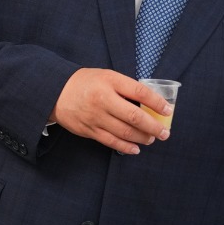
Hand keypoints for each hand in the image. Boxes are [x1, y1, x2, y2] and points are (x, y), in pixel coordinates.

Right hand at [50, 68, 169, 154]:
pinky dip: (126, 146)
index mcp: (109, 82)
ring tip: (151, 139)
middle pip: (134, 117)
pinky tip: (136, 148)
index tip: (168, 110)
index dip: (156, 103)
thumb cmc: (86, 83)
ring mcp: (95, 117)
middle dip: (154, 127)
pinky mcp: (88, 130)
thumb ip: (126, 87)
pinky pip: (111, 141)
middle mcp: (103, 100)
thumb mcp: (106, 76)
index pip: (139, 92)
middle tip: (165, 133)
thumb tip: (150, 103)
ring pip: (125, 132)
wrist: (55, 92)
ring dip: (142, 138)